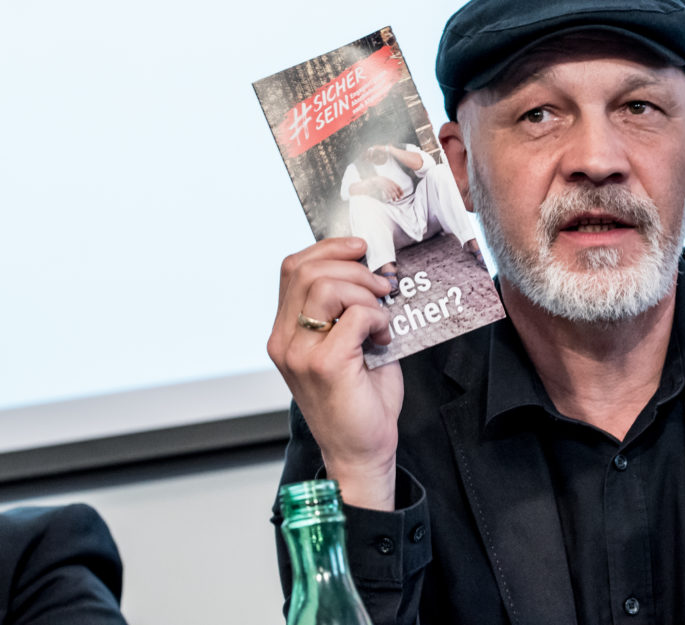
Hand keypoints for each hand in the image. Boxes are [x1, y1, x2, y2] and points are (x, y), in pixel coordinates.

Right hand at [267, 238, 402, 510]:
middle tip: (382, 288)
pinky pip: (355, 316)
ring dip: (366, 293)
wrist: (361, 450)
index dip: (330, 248)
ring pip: (327, 286)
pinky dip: (378, 318)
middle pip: (308, 270)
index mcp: (285, 332)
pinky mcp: (326, 365)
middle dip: (354, 268)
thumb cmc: (359, 399)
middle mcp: (284, 340)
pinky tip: (385, 338)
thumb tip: (372, 269)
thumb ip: (346, 308)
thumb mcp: (347, 344)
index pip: (293, 267)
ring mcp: (301, 353)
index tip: (362, 251)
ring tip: (383, 317)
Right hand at [371, 176, 404, 201]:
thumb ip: (393, 185)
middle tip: (399, 199)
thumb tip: (397, 190)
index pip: (399, 187)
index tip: (402, 195)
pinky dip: (388, 197)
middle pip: (396, 191)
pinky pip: (387, 193)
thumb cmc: (384, 181)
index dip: (401, 191)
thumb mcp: (389, 181)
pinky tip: (388, 199)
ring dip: (393, 197)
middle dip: (398, 195)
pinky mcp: (383, 188)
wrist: (377, 179)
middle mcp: (391, 184)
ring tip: (394, 200)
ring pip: (392, 193)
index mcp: (393, 182)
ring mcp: (387, 186)